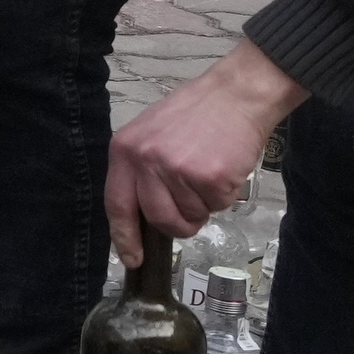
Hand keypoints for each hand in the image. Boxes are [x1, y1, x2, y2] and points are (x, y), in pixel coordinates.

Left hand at [108, 42, 305, 264]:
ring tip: (210, 173)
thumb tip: (142, 213)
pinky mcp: (209, 177)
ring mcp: (177, 170)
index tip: (132, 259)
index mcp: (125, 150)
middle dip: (178, 225)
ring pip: (190, 216)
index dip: (124, 237)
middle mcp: (146, 161)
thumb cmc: (196, 114)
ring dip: (205, 205)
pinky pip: (217, 206)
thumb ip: (142, 170)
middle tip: (193, 212)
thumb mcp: (152, 134)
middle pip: (157, 219)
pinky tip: (225, 168)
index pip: (116, 204)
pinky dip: (225, 195)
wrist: (237, 94)